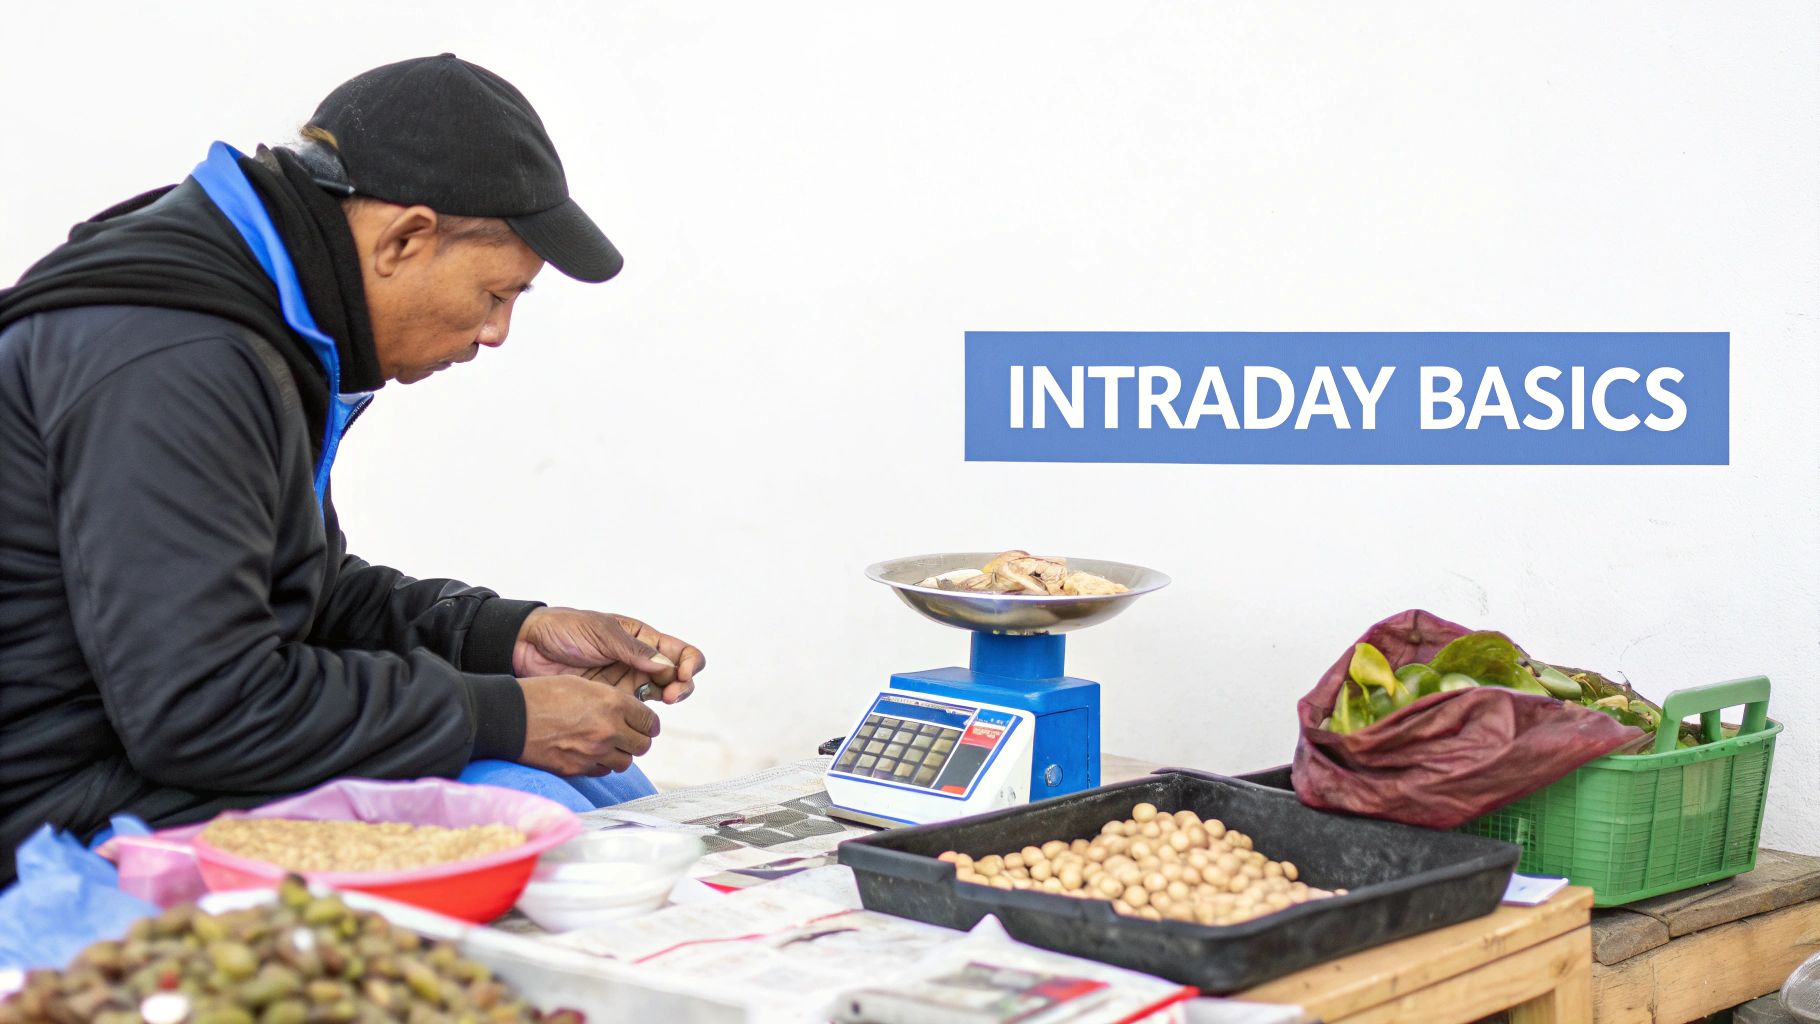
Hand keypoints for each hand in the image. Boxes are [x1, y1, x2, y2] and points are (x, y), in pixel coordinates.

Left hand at [513, 607, 704, 704]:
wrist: (528, 647)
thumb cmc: (564, 630)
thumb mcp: (601, 632)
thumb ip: (634, 650)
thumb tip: (667, 667)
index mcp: (642, 637)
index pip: (680, 651)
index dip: (689, 663)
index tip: (681, 674)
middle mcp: (640, 661)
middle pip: (677, 676)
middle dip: (682, 686)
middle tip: (671, 695)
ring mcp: (627, 682)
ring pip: (661, 695)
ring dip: (668, 700)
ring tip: (661, 704)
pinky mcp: (612, 701)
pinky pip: (636, 712)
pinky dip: (644, 717)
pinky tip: (639, 718)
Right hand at [517, 675, 660, 775]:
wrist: (510, 718)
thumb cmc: (543, 694)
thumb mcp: (582, 685)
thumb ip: (610, 700)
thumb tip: (628, 713)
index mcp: (612, 705)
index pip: (649, 722)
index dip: (649, 724)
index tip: (646, 725)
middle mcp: (608, 731)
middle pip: (642, 745)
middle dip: (638, 740)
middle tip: (630, 735)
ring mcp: (594, 753)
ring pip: (625, 762)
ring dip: (621, 754)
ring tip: (608, 745)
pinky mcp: (578, 769)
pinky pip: (602, 771)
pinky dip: (602, 764)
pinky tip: (591, 753)